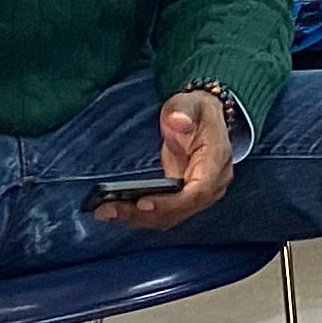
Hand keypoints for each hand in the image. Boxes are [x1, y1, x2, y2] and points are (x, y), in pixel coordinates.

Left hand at [99, 91, 233, 228]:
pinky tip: (117, 210)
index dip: (170, 203)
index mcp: (216, 162)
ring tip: (105, 212)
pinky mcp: (183, 199)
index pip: (197, 192)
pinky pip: (163, 214)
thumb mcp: (189, 103)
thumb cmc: (196, 111)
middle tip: (108, 210)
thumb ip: (183, 111)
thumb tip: (178, 121)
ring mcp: (199, 195)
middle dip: (143, 214)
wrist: (201, 117)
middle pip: (179, 211)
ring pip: (169, 217)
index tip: (142, 203)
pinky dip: (140, 215)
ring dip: (137, 218)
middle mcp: (212, 185)